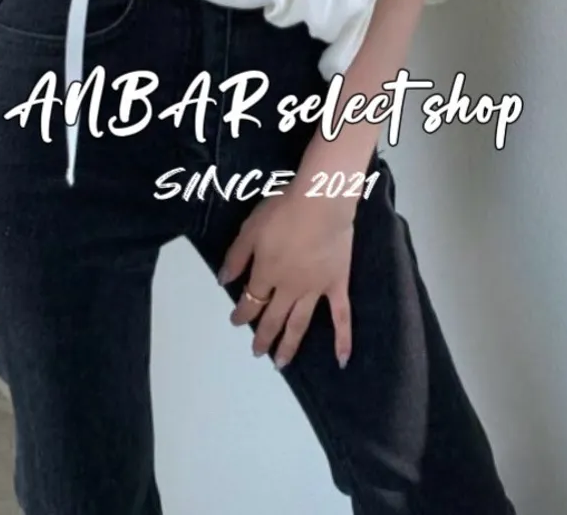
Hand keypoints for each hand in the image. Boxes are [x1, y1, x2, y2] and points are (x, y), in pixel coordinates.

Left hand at [219, 188, 355, 370]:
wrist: (321, 203)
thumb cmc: (284, 210)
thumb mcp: (250, 229)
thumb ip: (236, 257)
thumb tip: (223, 281)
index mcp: (266, 274)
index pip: (250, 301)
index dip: (241, 314)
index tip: (235, 321)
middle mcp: (288, 289)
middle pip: (272, 318)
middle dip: (262, 337)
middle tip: (256, 353)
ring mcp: (315, 290)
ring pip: (299, 324)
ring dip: (289, 345)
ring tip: (280, 364)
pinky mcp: (337, 285)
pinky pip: (342, 317)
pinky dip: (343, 340)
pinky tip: (342, 360)